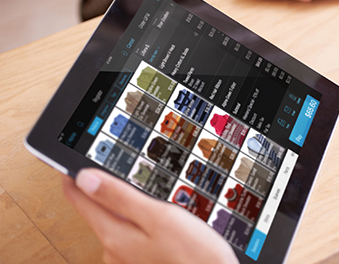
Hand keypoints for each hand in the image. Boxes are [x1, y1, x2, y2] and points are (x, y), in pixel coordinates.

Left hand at [62, 169, 237, 263]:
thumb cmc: (192, 255)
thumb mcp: (159, 216)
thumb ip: (121, 197)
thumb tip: (85, 177)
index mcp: (113, 235)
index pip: (79, 196)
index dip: (75, 172)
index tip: (76, 156)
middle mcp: (113, 250)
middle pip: (97, 208)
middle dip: (105, 187)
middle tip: (116, 165)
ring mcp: (126, 258)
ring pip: (117, 221)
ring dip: (126, 204)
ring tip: (142, 187)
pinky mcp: (141, 261)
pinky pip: (132, 233)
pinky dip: (139, 219)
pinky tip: (158, 215)